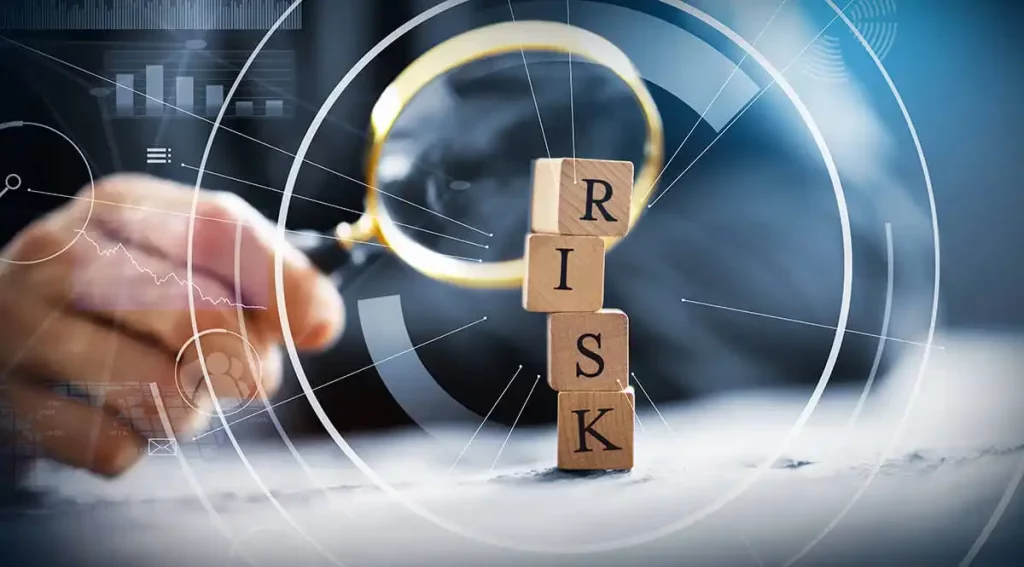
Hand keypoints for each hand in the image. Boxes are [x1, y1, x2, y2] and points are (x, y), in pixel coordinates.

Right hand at [0, 174, 343, 475]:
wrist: (10, 322)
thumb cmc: (127, 292)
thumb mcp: (189, 259)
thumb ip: (265, 278)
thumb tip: (322, 325)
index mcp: (121, 206)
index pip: (220, 229)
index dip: (282, 283)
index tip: (318, 330)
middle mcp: (61, 254)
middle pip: (201, 313)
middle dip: (246, 358)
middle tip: (246, 372)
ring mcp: (22, 326)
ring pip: (162, 389)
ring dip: (190, 406)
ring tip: (173, 385)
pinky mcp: (7, 401)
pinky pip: (114, 446)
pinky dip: (135, 441)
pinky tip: (115, 411)